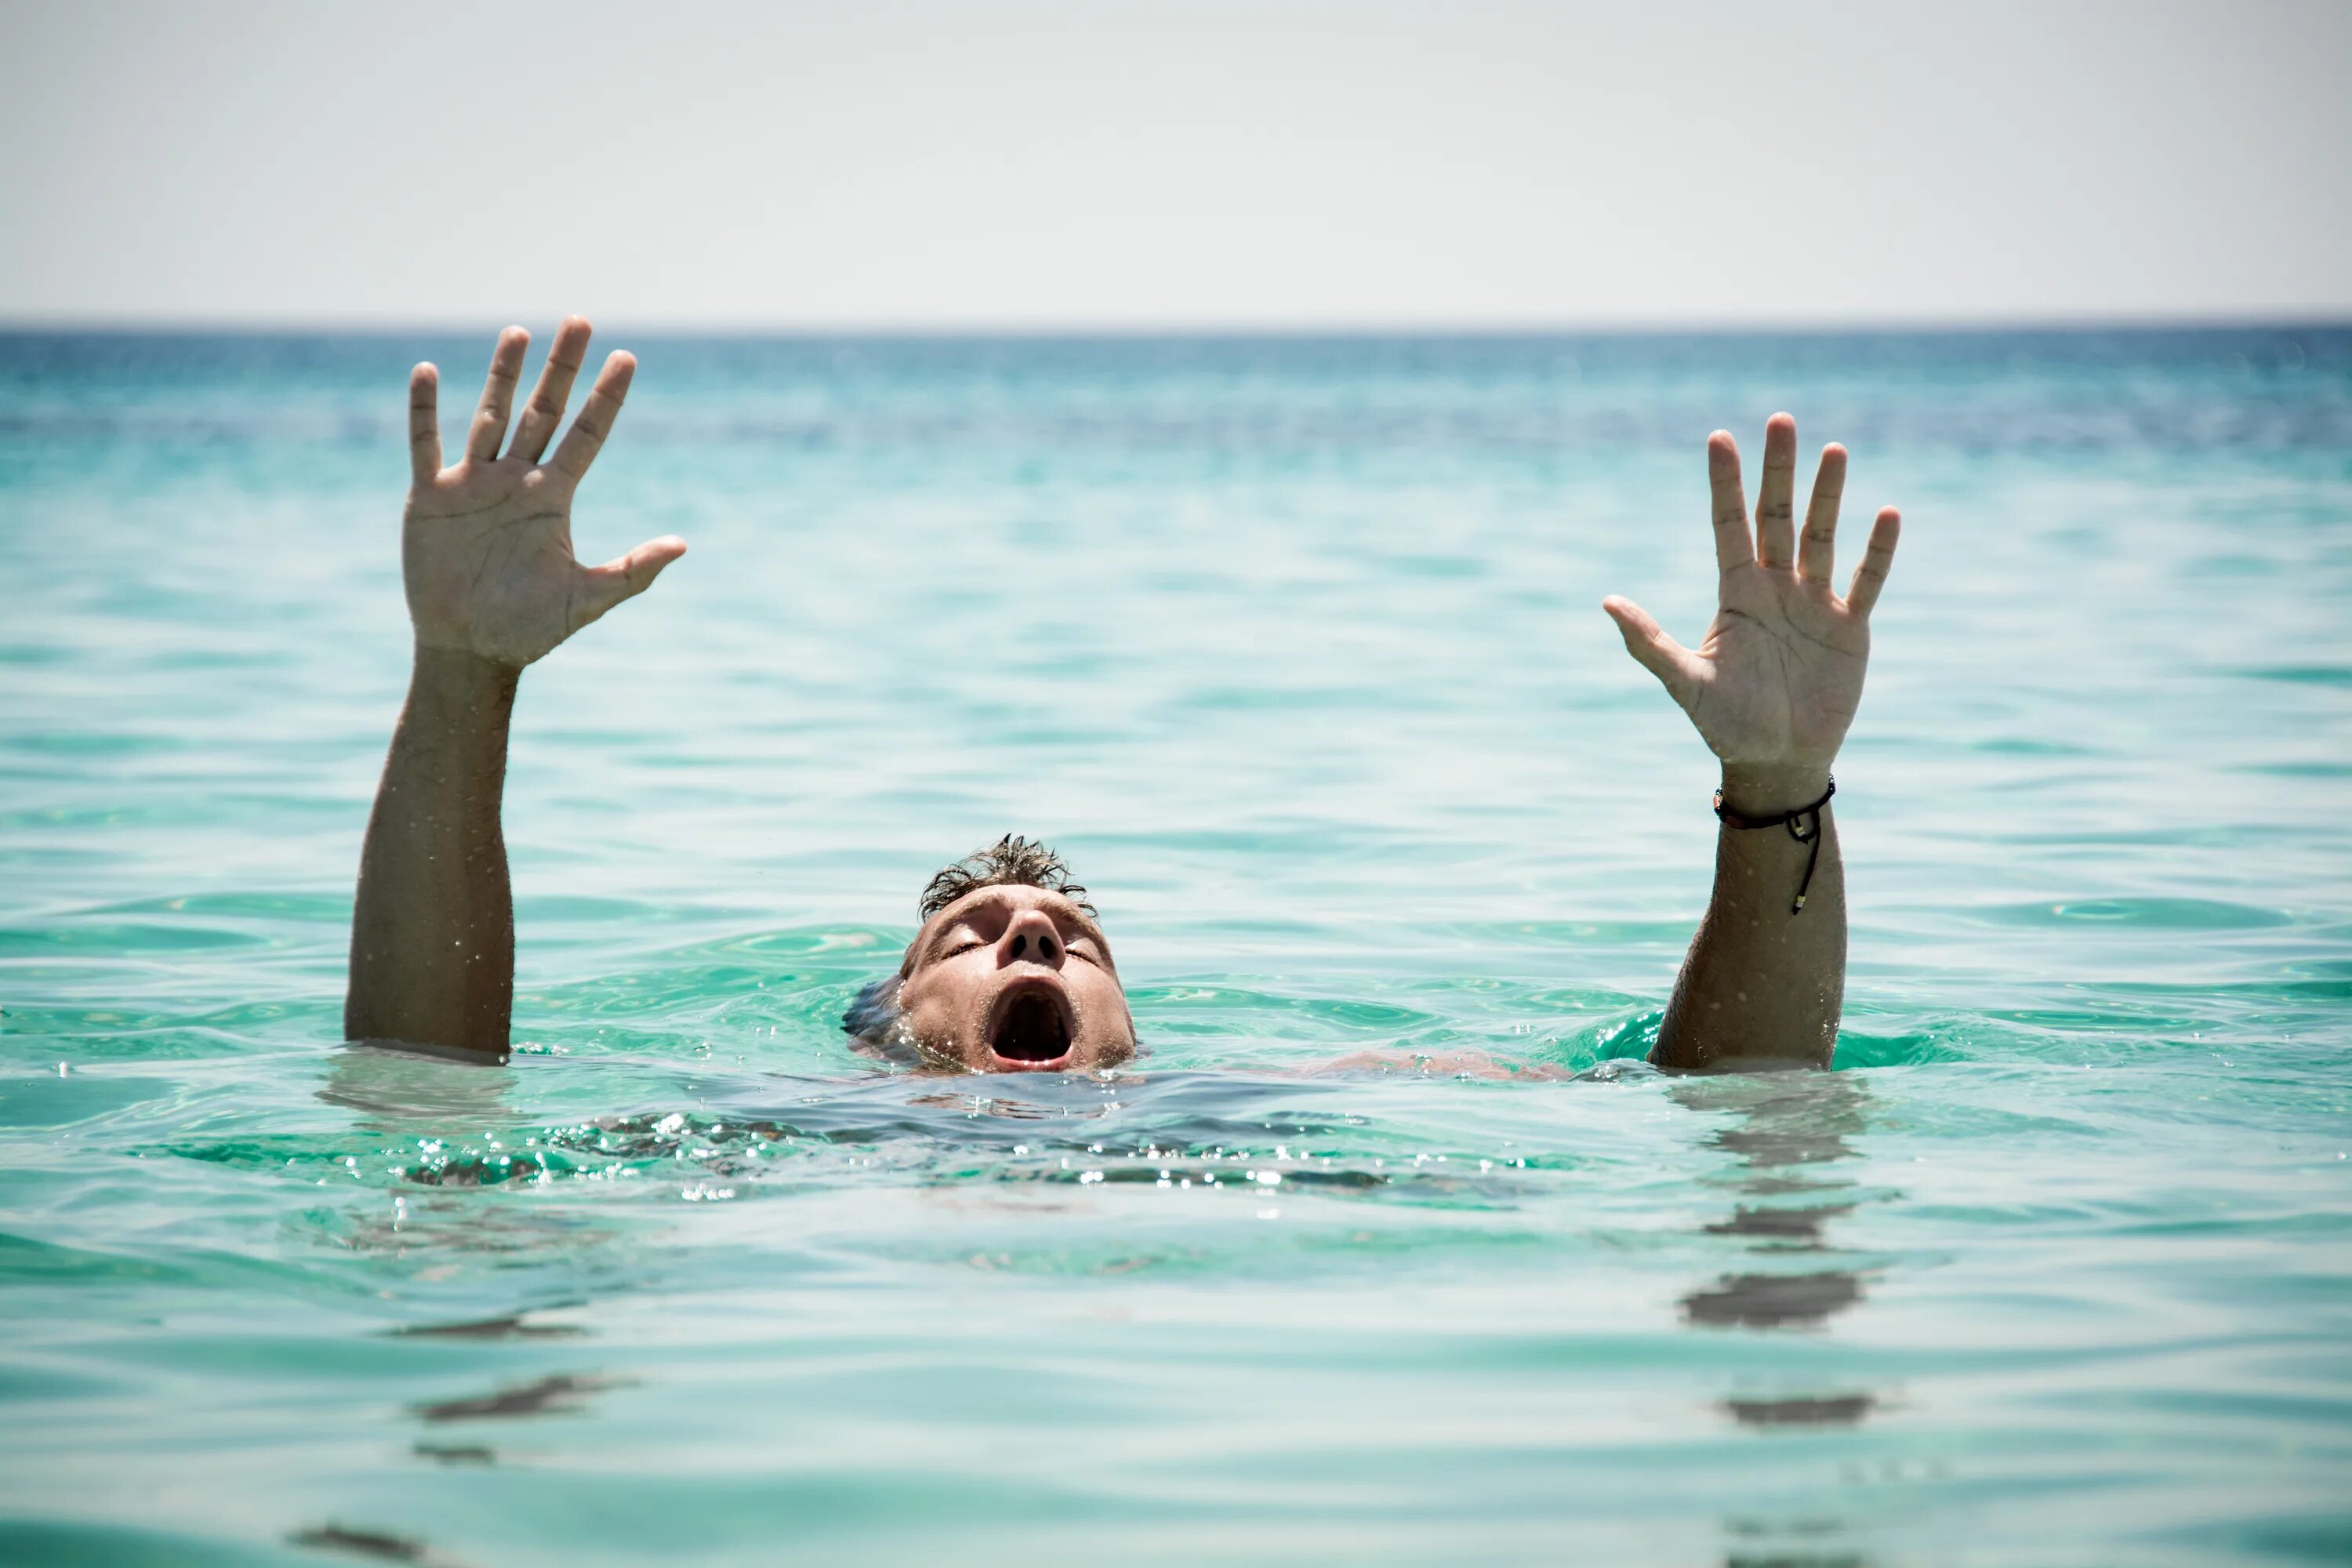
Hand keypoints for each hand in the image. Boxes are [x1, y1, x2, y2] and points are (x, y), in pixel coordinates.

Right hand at [403, 319, 684, 668]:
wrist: (470, 650)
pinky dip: (424, 410)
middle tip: (581, 321)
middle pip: (543, 411)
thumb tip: (682, 544)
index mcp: (554, 498)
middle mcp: (516, 479)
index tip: (627, 358)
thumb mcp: (586, 599)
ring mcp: (472, 483)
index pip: (586, 435)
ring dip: (503, 375)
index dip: (607, 399)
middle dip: (562, 369)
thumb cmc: (528, 629)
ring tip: (519, 332)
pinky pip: (425, 444)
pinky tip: (429, 371)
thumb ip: (631, 572)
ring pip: (491, 416)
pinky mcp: (430, 497)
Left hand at [1603, 414, 1898, 793]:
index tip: (1719, 436)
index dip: (1724, 482)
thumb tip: (1607, 602)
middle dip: (1778, 471)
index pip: (1728, 524)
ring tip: (1834, 451)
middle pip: (1776, 517)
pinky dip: (1876, 551)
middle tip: (1782, 419)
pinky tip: (1887, 512)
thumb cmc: (1726, 723)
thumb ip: (1649, 642)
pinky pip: (1866, 581)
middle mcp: (1774, 587)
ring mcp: (1814, 604)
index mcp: (1735, 593)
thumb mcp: (1685, 682)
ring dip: (1828, 496)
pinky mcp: (1849, 628)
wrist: (1775, 760)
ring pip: (1822, 538)